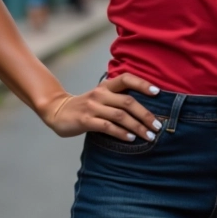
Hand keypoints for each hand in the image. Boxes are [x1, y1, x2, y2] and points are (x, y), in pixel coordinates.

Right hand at [38, 73, 162, 140]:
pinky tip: (131, 138)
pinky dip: (121, 133)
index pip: (126, 79)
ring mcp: (93, 107)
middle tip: (158, 126)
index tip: (158, 92)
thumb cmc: (87, 105)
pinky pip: (107, 127)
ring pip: (120, 116)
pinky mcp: (85, 120)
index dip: (142, 84)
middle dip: (145, 115)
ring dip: (137, 127)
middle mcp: (100, 94)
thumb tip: (147, 107)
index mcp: (106, 86)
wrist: (58, 111)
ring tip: (150, 136)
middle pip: (128, 102)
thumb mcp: (102, 96)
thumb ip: (118, 97)